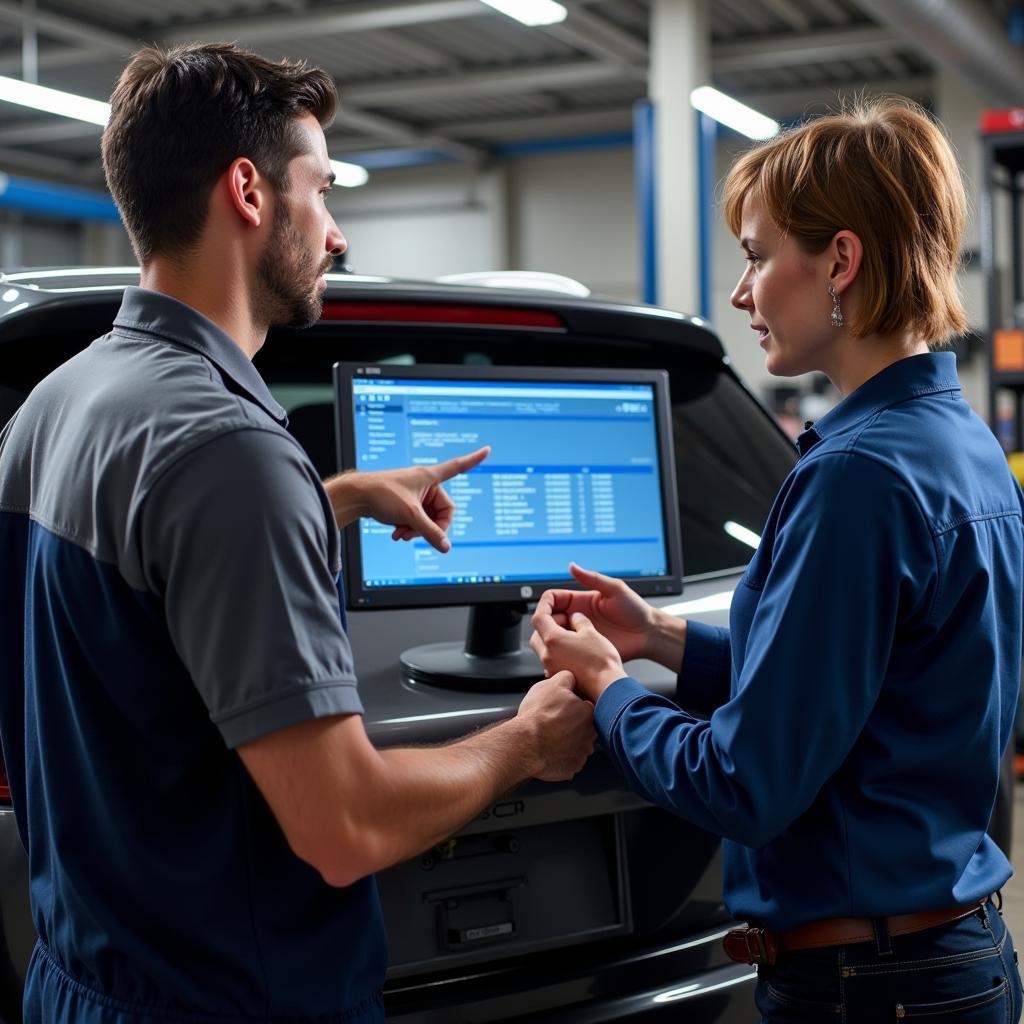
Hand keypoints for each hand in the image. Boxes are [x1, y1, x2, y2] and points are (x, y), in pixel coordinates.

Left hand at [330, 446, 488, 552]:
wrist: (356, 497)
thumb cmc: (381, 495)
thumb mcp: (410, 516)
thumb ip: (430, 532)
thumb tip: (446, 547)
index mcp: (430, 476)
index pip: (457, 467)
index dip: (473, 460)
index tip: (487, 450)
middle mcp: (425, 484)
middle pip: (442, 512)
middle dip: (430, 527)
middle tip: (414, 535)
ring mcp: (416, 495)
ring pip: (429, 519)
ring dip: (417, 531)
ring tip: (401, 535)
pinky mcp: (407, 504)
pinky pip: (418, 521)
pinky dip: (409, 529)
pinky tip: (397, 534)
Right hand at [516, 671, 595, 781]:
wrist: (525, 744)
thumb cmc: (537, 716)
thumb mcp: (551, 684)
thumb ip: (566, 678)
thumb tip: (571, 677)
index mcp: (588, 712)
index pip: (587, 706)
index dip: (574, 705)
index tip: (563, 707)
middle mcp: (590, 735)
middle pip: (585, 727)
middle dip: (573, 724)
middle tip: (555, 721)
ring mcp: (582, 754)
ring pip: (579, 744)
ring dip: (569, 741)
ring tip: (551, 736)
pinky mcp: (572, 768)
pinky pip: (570, 761)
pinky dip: (562, 757)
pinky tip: (550, 749)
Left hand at [529, 611, 626, 703]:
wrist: (608, 689)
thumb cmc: (601, 662)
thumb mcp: (591, 632)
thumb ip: (579, 620)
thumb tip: (575, 617)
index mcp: (552, 640)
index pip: (539, 616)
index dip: (545, 604)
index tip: (551, 600)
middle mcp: (547, 655)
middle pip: (537, 632)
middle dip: (548, 623)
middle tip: (565, 619)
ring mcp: (551, 668)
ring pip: (543, 647)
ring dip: (553, 637)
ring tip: (572, 634)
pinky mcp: (558, 677)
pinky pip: (552, 659)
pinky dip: (558, 651)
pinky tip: (575, 650)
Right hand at [531, 563, 653, 661]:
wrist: (648, 634)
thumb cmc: (636, 610)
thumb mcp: (615, 590)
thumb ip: (592, 578)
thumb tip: (572, 566)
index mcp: (580, 602)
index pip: (552, 600)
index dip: (545, 605)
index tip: (543, 614)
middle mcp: (577, 617)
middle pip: (549, 619)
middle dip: (545, 625)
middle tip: (553, 633)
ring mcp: (580, 635)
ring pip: (554, 637)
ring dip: (551, 640)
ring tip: (559, 645)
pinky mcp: (586, 650)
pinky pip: (567, 652)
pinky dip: (560, 653)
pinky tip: (564, 655)